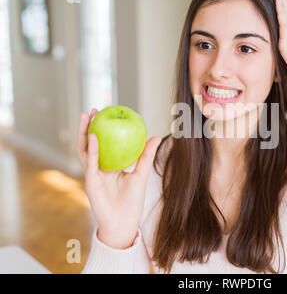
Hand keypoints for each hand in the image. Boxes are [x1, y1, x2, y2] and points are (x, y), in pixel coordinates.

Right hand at [77, 109, 161, 248]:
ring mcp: (93, 175)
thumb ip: (146, 156)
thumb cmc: (133, 201)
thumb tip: (155, 136)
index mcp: (109, 166)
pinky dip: (91, 150)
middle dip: (88, 126)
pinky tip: (92, 136)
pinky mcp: (90, 182)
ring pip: (85, 150)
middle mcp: (98, 169)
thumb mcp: (141, 175)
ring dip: (84, 133)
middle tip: (93, 110)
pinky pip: (90, 163)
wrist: (125, 223)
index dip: (103, 129)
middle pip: (90, 144)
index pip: (104, 143)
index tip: (107, 113)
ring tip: (86, 117)